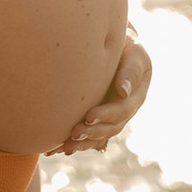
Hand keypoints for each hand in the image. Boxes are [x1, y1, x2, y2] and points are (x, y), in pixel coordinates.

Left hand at [43, 31, 152, 155]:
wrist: (118, 45)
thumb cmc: (126, 44)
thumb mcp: (135, 53)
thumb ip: (131, 70)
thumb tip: (123, 90)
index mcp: (136, 95)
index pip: (122, 110)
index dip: (106, 115)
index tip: (89, 116)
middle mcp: (125, 108)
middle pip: (110, 128)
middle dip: (92, 132)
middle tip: (73, 133)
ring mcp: (112, 114)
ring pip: (99, 135)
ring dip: (82, 143)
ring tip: (63, 146)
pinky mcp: (99, 115)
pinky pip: (88, 133)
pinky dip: (74, 142)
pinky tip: (55, 148)